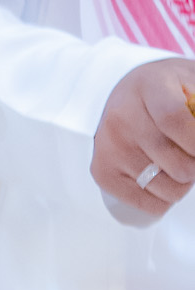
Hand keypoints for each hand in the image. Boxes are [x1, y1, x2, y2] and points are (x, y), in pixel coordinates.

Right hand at [92, 60, 194, 218]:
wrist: (128, 92)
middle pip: (178, 164)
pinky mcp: (102, 172)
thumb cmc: (164, 92)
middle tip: (189, 153)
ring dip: (182, 183)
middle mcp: (122, 117)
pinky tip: (160, 177)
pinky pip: (150, 205)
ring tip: (175, 163)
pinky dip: (165, 199)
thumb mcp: (190, 84)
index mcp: (148, 87)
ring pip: (169, 189)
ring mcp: (110, 147)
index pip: (174, 119)